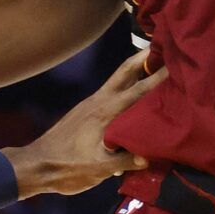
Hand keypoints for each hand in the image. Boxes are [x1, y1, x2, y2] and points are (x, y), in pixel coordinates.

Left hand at [5, 50, 164, 197]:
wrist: (37, 165)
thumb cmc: (66, 167)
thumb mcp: (98, 168)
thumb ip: (124, 161)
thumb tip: (150, 156)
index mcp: (105, 112)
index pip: (138, 90)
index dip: (159, 77)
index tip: (177, 63)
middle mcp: (99, 101)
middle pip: (126, 71)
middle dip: (146, 57)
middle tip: (165, 45)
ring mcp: (91, 103)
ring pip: (119, 79)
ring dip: (137, 68)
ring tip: (156, 61)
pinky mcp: (87, 110)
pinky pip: (113, 90)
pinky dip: (128, 83)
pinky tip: (136, 91)